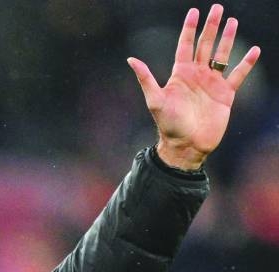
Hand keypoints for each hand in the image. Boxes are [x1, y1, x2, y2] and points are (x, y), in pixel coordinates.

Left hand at [127, 4, 259, 169]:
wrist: (186, 145)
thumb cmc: (168, 125)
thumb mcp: (155, 100)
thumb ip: (146, 78)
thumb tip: (131, 59)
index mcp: (180, 74)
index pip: (185, 45)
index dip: (189, 28)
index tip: (194, 11)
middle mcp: (196, 75)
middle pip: (205, 45)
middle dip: (211, 26)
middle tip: (217, 8)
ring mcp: (212, 83)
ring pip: (222, 55)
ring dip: (228, 39)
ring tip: (233, 21)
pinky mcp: (226, 94)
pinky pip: (238, 74)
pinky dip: (246, 63)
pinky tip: (253, 50)